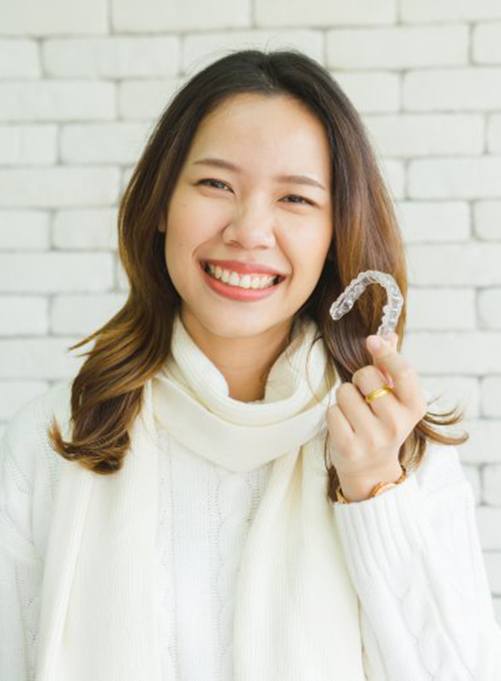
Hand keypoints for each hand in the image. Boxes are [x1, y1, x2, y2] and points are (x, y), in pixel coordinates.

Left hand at [327, 332, 426, 498]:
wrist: (372, 470)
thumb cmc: (382, 425)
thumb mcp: (395, 399)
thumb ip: (390, 367)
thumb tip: (388, 334)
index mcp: (414, 408)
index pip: (404, 372)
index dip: (386, 353)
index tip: (371, 341)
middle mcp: (396, 424)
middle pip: (366, 376)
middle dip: (359, 380)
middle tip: (364, 398)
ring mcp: (372, 438)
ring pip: (344, 392)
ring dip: (344, 398)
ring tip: (354, 414)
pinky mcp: (348, 447)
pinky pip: (331, 411)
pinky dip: (334, 414)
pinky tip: (344, 426)